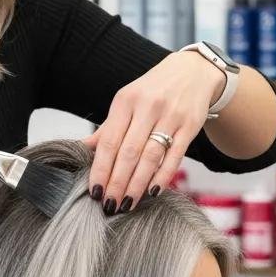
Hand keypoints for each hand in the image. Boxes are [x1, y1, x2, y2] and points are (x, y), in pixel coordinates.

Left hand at [82, 51, 224, 214]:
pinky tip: (153, 192)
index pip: (108, 141)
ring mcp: (170, 116)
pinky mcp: (190, 125)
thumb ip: (108, 128)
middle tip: (110, 205)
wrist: (193, 71)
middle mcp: (147, 107)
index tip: (95, 192)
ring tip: (128, 203)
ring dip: (137, 184)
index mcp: (125, 101)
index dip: (100, 169)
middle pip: (128, 152)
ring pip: (150, 156)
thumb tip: (82, 150)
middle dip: (117, 182)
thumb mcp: (127, 101)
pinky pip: (175, 156)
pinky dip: (163, 176)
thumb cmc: (153, 90)